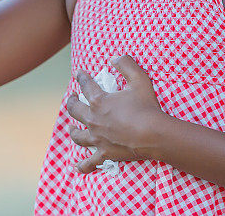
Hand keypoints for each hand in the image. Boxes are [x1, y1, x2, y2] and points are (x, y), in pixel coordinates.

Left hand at [65, 54, 166, 173]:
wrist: (153, 134)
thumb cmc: (146, 106)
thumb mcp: (140, 79)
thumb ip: (126, 64)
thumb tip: (114, 58)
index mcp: (100, 101)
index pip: (86, 86)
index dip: (82, 78)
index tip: (78, 74)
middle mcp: (93, 120)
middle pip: (75, 110)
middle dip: (72, 102)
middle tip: (72, 99)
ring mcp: (97, 139)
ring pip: (78, 136)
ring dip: (73, 131)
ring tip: (71, 128)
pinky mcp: (104, 153)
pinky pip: (90, 161)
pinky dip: (83, 165)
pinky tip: (78, 167)